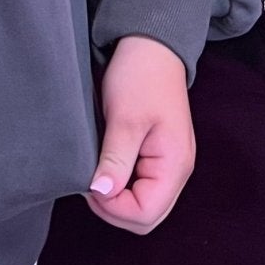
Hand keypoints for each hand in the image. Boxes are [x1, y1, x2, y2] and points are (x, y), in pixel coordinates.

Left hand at [85, 34, 195, 234]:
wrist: (151, 47)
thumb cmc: (140, 76)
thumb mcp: (124, 118)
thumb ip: (115, 159)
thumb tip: (101, 192)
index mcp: (174, 165)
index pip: (146, 214)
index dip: (113, 208)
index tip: (90, 185)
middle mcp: (177, 172)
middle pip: (146, 217)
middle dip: (113, 209)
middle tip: (88, 183)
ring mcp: (169, 165)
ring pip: (143, 204)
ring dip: (116, 198)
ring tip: (94, 173)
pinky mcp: (157, 156)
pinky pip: (141, 186)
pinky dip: (120, 185)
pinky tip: (104, 168)